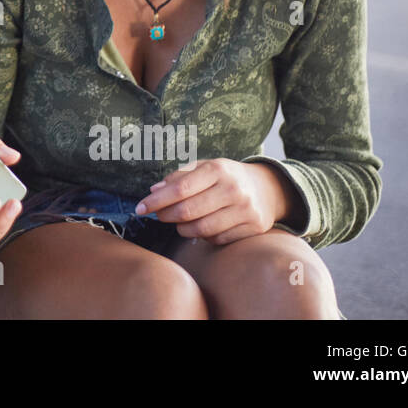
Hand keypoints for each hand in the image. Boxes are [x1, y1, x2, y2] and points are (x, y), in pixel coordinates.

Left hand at [135, 158, 289, 245]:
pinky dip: (203, 236)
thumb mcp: (204, 167)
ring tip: (179, 221)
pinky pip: (217, 239)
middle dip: (166, 215)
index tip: (140, 208)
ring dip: (182, 229)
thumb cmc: (226, 177)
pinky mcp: (252, 228)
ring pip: (201, 229)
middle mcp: (233, 189)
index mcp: (218, 169)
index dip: (157, 201)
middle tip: (157, 215)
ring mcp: (245, 210)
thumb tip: (154, 190)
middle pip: (188, 211)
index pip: (180, 188)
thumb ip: (178, 177)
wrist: (267, 188)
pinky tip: (202, 226)